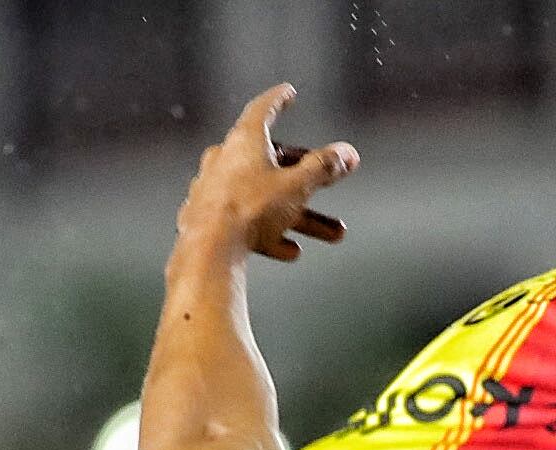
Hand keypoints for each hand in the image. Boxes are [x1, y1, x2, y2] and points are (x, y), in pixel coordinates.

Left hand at [175, 84, 358, 264]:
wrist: (208, 251)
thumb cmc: (250, 210)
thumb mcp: (296, 186)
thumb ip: (323, 169)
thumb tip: (347, 154)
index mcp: (243, 141)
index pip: (262, 110)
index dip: (278, 100)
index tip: (288, 92)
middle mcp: (225, 161)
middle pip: (273, 163)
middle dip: (307, 177)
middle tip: (329, 181)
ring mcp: (214, 192)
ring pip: (264, 198)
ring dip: (299, 215)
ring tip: (331, 233)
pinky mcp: (208, 221)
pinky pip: (246, 223)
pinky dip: (270, 233)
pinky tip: (290, 250)